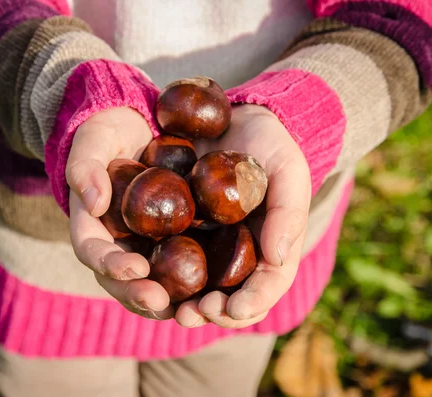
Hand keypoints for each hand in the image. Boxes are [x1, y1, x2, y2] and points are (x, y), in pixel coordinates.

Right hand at [66, 107, 174, 319]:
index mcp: (91, 222)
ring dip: (165, 300)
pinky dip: (189, 284)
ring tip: (188, 310)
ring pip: (148, 283)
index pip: (92, 250)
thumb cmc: (109, 130)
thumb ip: (85, 166)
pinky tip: (211, 291)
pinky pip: (177, 268)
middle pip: (119, 279)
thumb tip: (93, 203)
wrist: (139, 124)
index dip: (109, 263)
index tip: (134, 268)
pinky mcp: (170, 240)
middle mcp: (116, 241)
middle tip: (160, 301)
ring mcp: (142, 244)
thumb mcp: (94, 139)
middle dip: (137, 293)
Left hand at [175, 104, 310, 327]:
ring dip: (184, 304)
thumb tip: (277, 258)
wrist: (231, 119)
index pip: (267, 285)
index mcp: (268, 246)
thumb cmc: (268, 145)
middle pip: (230, 298)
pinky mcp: (177, 230)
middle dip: (214, 313)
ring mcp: (206, 245)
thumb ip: (288, 211)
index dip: (254, 302)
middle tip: (194, 313)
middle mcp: (236, 253)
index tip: (234, 308)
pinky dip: (158, 275)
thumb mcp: (287, 169)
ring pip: (198, 288)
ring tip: (169, 307)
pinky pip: (167, 259)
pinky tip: (144, 277)